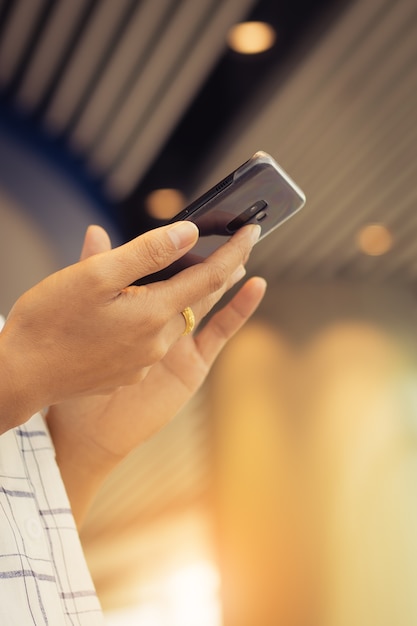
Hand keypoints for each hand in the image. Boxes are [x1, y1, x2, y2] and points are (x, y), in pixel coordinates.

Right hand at [0, 220, 258, 430]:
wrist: (20, 377)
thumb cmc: (50, 323)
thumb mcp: (94, 277)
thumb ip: (145, 255)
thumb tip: (187, 233)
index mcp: (153, 313)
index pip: (210, 277)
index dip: (234, 250)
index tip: (253, 230)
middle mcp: (157, 341)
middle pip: (195, 299)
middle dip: (212, 272)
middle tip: (227, 247)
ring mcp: (145, 362)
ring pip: (173, 319)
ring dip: (180, 295)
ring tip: (180, 270)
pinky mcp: (129, 374)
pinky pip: (153, 339)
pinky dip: (155, 317)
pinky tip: (136, 307)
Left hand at [46, 225, 266, 524]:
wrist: (83, 423)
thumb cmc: (75, 366)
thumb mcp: (80, 309)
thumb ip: (92, 270)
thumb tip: (95, 229)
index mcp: (135, 301)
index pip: (165, 263)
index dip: (183, 239)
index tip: (200, 214)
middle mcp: (161, 317)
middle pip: (191, 277)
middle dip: (211, 250)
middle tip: (232, 220)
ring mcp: (180, 339)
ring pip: (208, 297)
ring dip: (226, 270)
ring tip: (245, 242)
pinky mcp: (194, 361)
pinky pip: (220, 330)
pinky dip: (239, 308)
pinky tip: (255, 284)